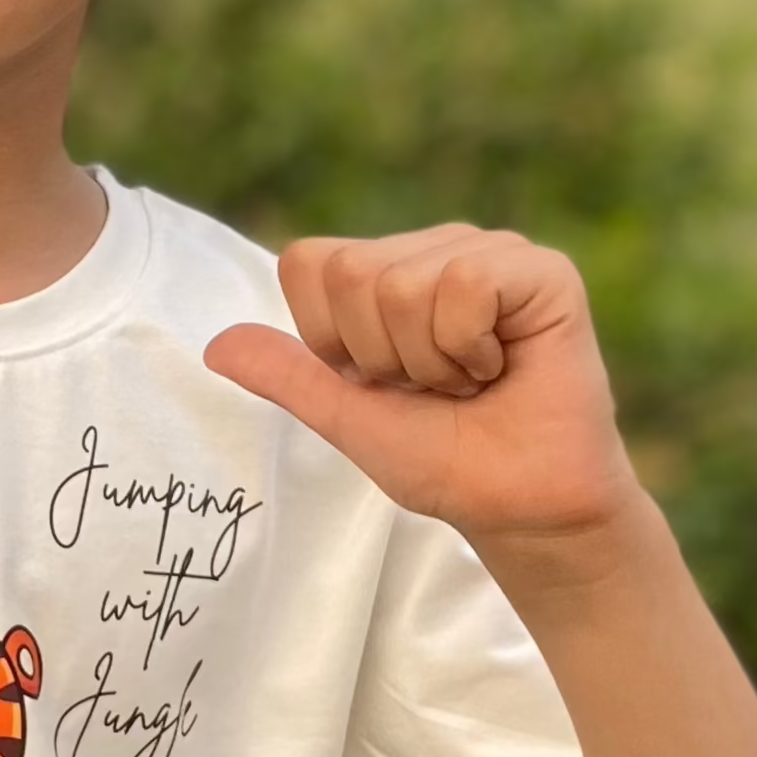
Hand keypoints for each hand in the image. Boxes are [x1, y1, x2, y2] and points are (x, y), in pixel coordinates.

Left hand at [203, 225, 641, 546]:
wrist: (520, 507)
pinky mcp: (541, 270)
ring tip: (471, 380)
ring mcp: (488, 252)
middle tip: (435, 387)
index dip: (329, 340)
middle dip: (382, 356)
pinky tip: (503, 365)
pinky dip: (470, 346)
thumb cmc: (445, 464)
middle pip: (350, 273)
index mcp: (383, 275)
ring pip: (404, 284)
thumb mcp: (349, 420)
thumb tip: (214, 345)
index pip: (307, 263)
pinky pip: (466, 283)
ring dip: (431, 360)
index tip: (382, 382)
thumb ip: (288, 377)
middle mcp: (433, 249)